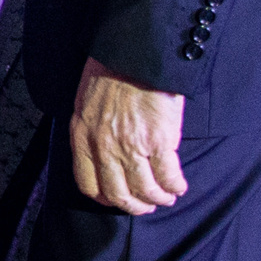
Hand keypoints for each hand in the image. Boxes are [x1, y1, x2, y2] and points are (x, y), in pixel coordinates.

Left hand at [68, 58, 187, 214]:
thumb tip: (98, 153)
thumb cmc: (109, 72)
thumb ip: (89, 131)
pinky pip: (168, 177)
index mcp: (82, 136)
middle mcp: (104, 146)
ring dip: (158, 199)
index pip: (88, 184)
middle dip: (135, 206)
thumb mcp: (84, 103)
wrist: (134, 54)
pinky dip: (175, 187)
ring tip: (166, 196)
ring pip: (145, 190)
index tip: (118, 199)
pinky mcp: (159, 141)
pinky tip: (178, 186)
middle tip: (147, 205)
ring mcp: (131, 146)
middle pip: (118, 194)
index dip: (105, 198)